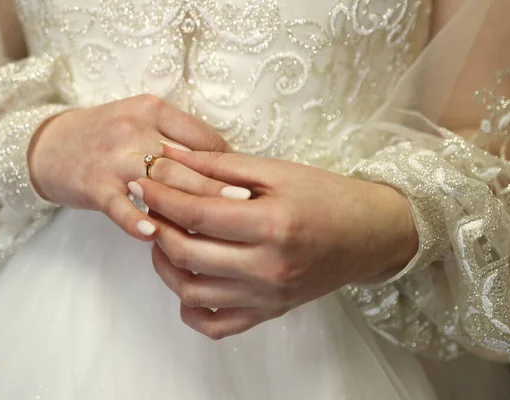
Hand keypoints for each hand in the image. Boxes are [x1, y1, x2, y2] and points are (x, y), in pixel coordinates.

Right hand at [28, 94, 233, 239]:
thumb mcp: (141, 121)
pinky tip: (152, 234)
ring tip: (214, 223)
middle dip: (217, 183)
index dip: (227, 162)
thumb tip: (226, 164)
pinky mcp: (94, 184)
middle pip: (185, 160)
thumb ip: (178, 138)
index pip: (201, 137)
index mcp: (153, 110)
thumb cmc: (106, 135)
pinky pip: (118, 205)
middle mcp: (135, 129)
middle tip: (246, 202)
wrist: (50, 144)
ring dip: (187, 204)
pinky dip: (135, 220)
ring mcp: (113, 158)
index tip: (244, 184)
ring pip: (158, 182)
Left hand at [136, 147, 418, 338]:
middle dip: (155, 225)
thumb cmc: (326, 196)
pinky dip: (191, 308)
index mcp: (272, 225)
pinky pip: (215, 324)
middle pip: (186, 253)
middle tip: (147, 206)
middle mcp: (268, 268)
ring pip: (191, 292)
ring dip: (165, 265)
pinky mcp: (269, 312)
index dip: (161, 195)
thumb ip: (220, 164)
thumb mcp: (277, 170)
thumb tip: (171, 156)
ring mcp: (267, 296)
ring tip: (163, 239)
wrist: (369, 233)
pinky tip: (187, 281)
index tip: (141, 180)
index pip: (196, 213)